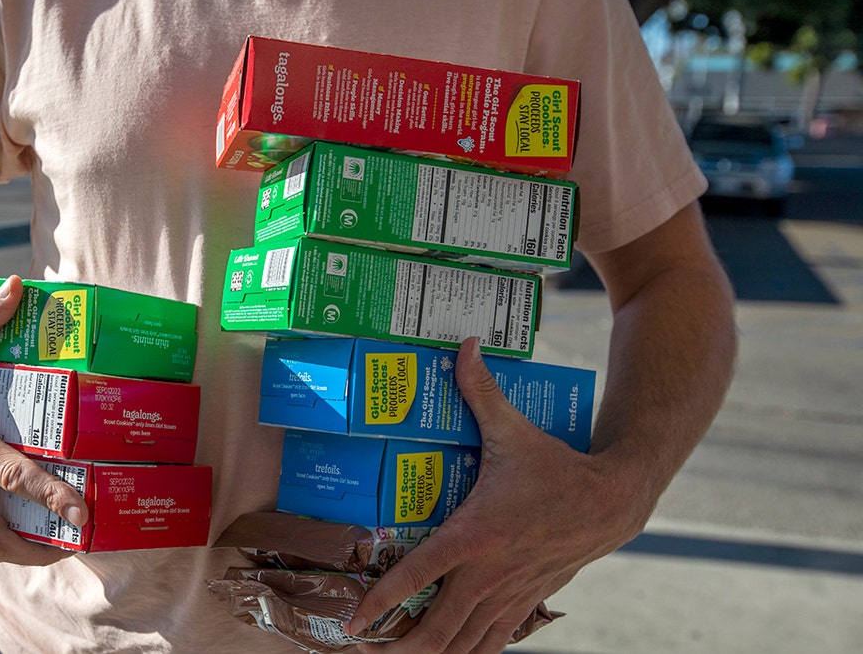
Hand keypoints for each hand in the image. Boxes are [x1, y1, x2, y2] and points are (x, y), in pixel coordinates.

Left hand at [347, 337, 650, 651]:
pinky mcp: (525, 602)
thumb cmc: (556, 466)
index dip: (383, 602)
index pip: (418, 576)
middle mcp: (488, 573)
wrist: (614, 500)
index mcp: (475, 535)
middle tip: (365, 649)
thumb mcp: (513, 429)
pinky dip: (466, 653)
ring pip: (464, 645)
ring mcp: (508, 594)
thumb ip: (479, 390)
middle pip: (436, 628)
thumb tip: (463, 345)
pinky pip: (492, 642)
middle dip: (397, 646)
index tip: (353, 624)